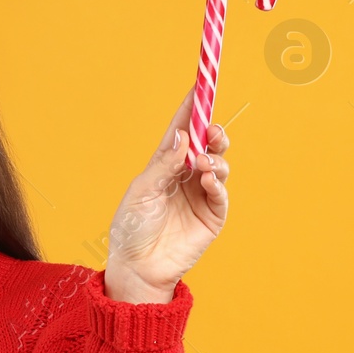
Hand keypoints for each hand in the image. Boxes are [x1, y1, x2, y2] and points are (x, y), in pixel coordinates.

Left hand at [102, 82, 230, 302]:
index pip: (183, 129)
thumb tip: (184, 136)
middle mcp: (185, 175)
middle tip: (211, 130)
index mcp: (165, 164)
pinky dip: (217, 183)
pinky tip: (208, 181)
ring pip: (218, 165)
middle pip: (207, 144)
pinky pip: (221, 194)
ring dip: (215, 158)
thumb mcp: (142, 192)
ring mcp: (201, 195)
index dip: (192, 107)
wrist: (138, 267)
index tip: (201, 85)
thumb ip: (163, 165)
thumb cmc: (132, 228)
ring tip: (203, 165)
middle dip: (213, 132)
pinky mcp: (212, 215)